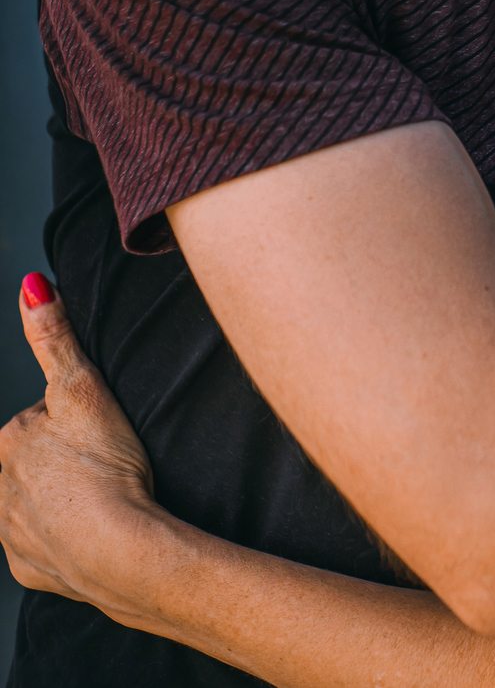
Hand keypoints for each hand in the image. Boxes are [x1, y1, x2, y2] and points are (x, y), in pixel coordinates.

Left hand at [0, 274, 157, 608]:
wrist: (123, 551)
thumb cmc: (107, 466)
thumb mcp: (83, 387)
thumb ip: (54, 337)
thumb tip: (31, 286)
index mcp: (7, 442)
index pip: (33, 421)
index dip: (66, 421)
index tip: (92, 433)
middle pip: (27, 462)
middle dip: (55, 460)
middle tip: (99, 462)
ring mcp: (10, 534)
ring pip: (28, 503)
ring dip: (54, 499)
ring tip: (97, 497)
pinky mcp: (28, 568)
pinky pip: (38, 547)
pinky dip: (60, 540)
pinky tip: (88, 533)